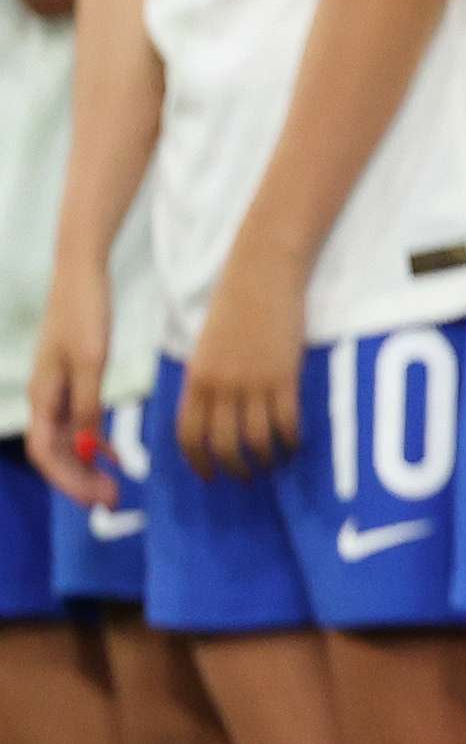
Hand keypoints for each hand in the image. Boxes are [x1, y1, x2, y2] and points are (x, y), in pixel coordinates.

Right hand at [24, 260, 115, 507]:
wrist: (81, 276)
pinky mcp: (68, 381)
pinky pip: (73, 424)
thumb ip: (87, 402)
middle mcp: (43, 399)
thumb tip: (90, 443)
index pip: (46, 454)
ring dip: (85, 466)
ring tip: (113, 485)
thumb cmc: (84, 313)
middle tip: (112, 499)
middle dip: (78, 480)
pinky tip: (111, 451)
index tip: (97, 498)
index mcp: (42, 396)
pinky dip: (89, 443)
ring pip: (64, 442)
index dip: (68, 480)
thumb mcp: (91, 359)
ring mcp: (54, 391)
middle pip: (53, 453)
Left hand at [177, 246, 307, 479]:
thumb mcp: (206, 346)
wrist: (263, 274)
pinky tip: (295, 442)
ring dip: (266, 458)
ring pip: (257, 439)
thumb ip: (207, 380)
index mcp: (197, 379)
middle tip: (246, 477)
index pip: (189, 434)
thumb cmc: (234, 304)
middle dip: (234, 468)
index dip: (198, 461)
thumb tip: (214, 413)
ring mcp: (254, 383)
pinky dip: (291, 439)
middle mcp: (221, 387)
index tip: (210, 476)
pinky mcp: (284, 376)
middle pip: (224, 444)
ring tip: (274, 462)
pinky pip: (287, 421)